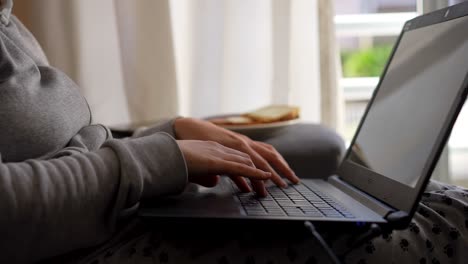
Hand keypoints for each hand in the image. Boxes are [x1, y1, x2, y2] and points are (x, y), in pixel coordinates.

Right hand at [174, 118, 299, 195]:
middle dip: (283, 168)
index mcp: (241, 142)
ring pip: (259, 159)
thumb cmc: (199, 143)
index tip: (288, 175)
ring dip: (272, 173)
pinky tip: (263, 179)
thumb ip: (226, 170)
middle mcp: (242, 141)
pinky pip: (244, 162)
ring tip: (281, 185)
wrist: (184, 128)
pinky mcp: (225, 150)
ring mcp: (235, 144)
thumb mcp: (216, 156)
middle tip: (294, 180)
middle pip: (269, 154)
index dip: (278, 163)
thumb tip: (232, 183)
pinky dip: (256, 171)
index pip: (266, 152)